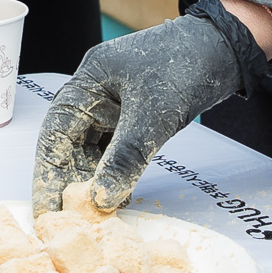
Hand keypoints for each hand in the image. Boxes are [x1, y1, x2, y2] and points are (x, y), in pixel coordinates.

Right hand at [31, 12, 246, 217]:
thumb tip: (101, 199)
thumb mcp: (153, 114)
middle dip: (70, 185)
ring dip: (94, 183)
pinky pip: (116, 150)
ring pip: (94, 151)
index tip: (46, 214)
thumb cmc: (185, 65)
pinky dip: (116, 173)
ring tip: (95, 219)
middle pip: (70, 147)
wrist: (225, 47)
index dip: (47, 176)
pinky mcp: (135, 117)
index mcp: (87, 83)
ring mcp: (115, 106)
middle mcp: (95, 95)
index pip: (54, 135)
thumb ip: (125, 157)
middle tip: (71, 225)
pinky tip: (119, 198)